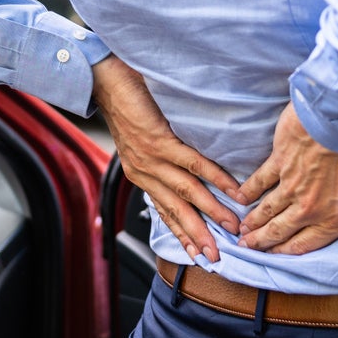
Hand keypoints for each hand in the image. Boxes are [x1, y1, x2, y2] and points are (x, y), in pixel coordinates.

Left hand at [92, 56, 242, 262]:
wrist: (105, 79)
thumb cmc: (128, 103)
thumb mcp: (140, 139)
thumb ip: (159, 157)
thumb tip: (186, 169)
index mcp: (139, 174)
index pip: (164, 212)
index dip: (182, 234)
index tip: (197, 255)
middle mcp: (143, 172)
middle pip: (176, 212)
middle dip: (198, 237)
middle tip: (217, 257)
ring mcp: (151, 158)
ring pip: (187, 193)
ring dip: (211, 213)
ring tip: (232, 226)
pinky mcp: (159, 141)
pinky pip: (193, 164)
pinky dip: (215, 178)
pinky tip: (232, 189)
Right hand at [235, 106, 337, 254]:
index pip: (309, 243)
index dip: (290, 253)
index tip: (276, 257)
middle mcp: (312, 207)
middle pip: (282, 231)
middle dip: (264, 241)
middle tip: (247, 247)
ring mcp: (293, 185)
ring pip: (268, 210)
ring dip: (254, 221)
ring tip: (240, 230)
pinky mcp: (281, 160)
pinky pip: (261, 180)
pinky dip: (249, 189)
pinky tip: (239, 195)